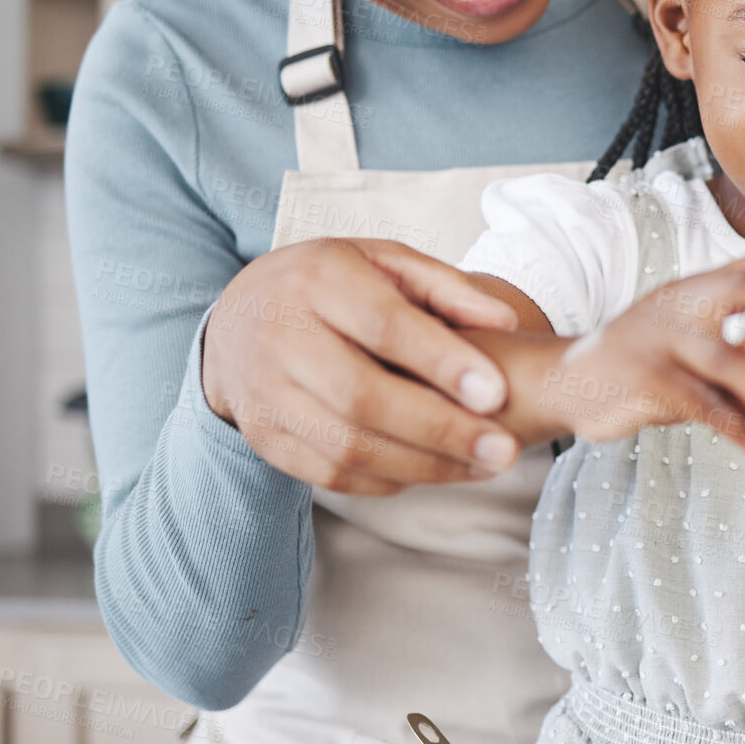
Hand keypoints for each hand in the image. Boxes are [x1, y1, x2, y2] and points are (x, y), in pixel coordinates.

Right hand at [201, 238, 522, 495]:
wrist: (239, 316)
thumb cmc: (333, 285)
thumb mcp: (384, 262)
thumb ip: (446, 287)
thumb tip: (506, 323)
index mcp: (318, 279)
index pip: (383, 325)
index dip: (442, 362)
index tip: (497, 393)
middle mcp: (281, 336)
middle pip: (363, 397)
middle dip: (441, 430)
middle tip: (504, 451)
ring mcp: (265, 392)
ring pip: (346, 446)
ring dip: (424, 466)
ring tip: (482, 467)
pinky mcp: (264, 437)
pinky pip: (328, 474)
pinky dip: (388, 481)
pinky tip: (434, 472)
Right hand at [558, 254, 744, 462]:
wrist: (569, 381)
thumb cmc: (645, 362)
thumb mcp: (684, 337)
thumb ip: (732, 342)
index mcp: (694, 286)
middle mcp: (678, 302)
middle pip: (743, 288)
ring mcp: (660, 339)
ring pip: (727, 360)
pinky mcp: (647, 381)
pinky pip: (704, 410)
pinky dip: (742, 433)